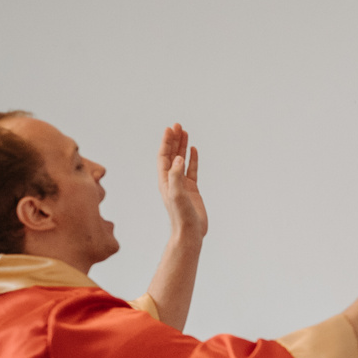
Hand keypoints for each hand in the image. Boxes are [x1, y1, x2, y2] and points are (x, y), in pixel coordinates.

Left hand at [156, 124, 206, 239]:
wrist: (189, 232)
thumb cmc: (181, 215)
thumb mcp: (176, 194)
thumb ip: (175, 176)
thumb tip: (178, 158)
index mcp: (164, 180)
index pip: (164, 156)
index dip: (166, 142)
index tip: (170, 129)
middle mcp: (171, 180)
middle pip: (171, 155)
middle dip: (174, 140)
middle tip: (178, 125)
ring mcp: (182, 184)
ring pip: (181, 160)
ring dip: (182, 146)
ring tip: (185, 132)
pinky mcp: (192, 189)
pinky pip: (191, 170)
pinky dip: (192, 159)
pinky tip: (193, 150)